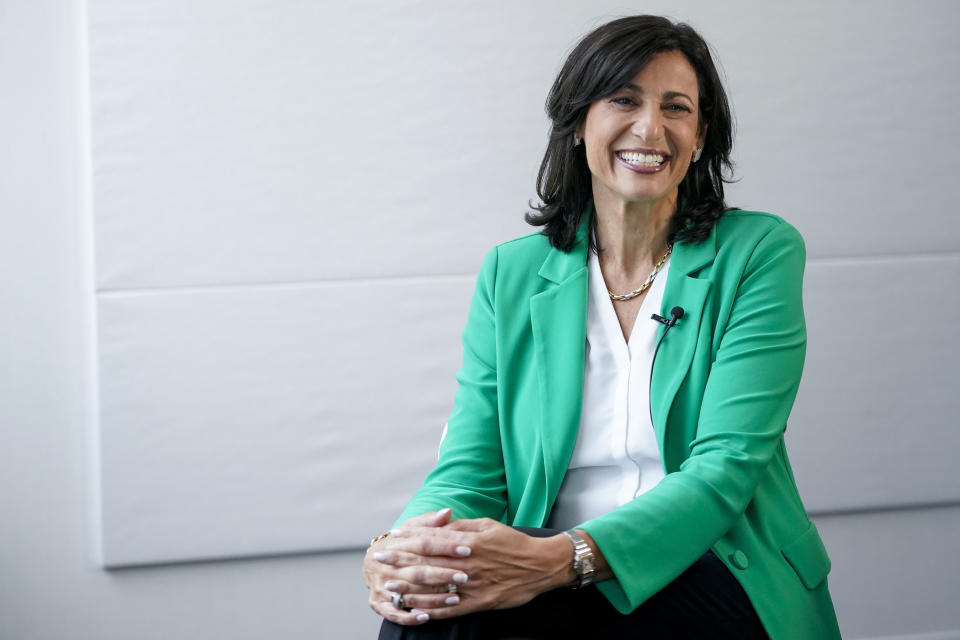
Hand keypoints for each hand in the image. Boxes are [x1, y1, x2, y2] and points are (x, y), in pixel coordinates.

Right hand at [363, 509, 473, 625]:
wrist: (371, 562)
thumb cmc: (400, 544)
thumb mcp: (411, 528)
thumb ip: (430, 522)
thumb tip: (447, 512)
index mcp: (395, 545)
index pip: (423, 544)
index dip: (446, 546)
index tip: (467, 549)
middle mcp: (386, 566)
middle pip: (417, 571)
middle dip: (442, 574)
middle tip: (465, 576)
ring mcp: (381, 586)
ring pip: (408, 594)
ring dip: (433, 598)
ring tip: (455, 598)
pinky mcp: (378, 604)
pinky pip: (394, 613)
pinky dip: (409, 616)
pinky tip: (426, 617)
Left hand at [388, 518, 574, 620]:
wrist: (540, 565)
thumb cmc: (512, 542)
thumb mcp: (487, 525)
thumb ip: (460, 527)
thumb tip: (437, 523)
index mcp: (469, 542)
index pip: (432, 540)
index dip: (409, 539)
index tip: (391, 538)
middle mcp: (468, 564)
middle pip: (428, 564)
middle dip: (401, 562)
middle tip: (380, 561)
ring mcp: (474, 585)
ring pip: (436, 589)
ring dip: (410, 589)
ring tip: (389, 588)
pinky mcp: (480, 603)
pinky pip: (451, 610)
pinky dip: (432, 611)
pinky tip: (416, 611)